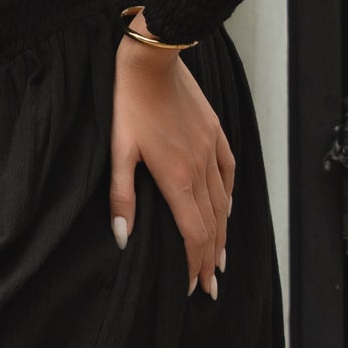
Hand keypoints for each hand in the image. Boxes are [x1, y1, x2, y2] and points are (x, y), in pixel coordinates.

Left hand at [108, 16, 234, 297]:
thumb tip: (122, 237)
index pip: (192, 234)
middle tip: (210, 287)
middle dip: (209, 259)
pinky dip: (229, 198)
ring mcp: (212, 151)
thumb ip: (121, 196)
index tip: (193, 286)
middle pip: (212, 226)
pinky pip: (229, 174)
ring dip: (222, 236)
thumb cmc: (129, 103)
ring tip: (220, 260)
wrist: (154, 60)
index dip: (193, 263)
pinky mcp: (216, 134)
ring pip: (222, 204)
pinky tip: (227, 209)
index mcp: (176, 179)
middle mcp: (200, 170)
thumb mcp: (117, 151)